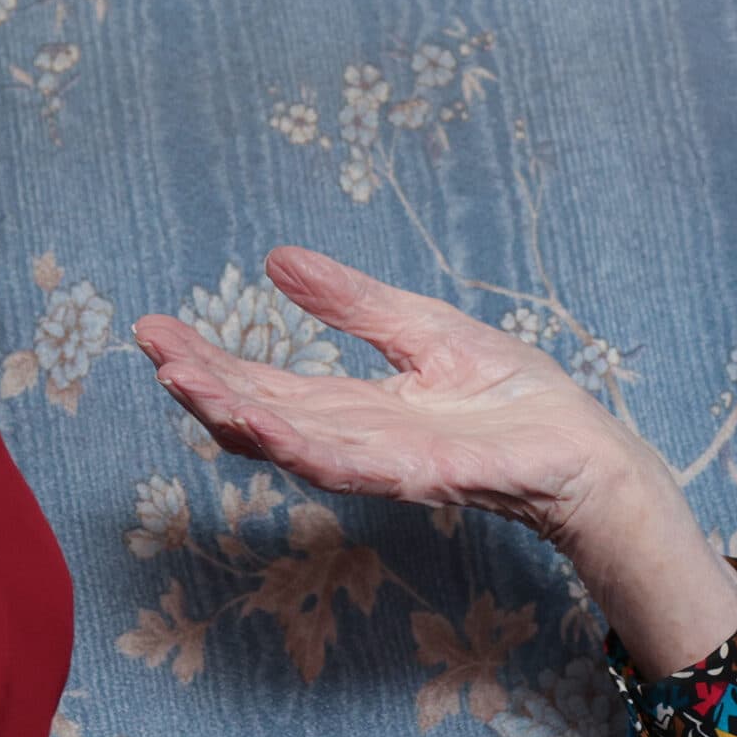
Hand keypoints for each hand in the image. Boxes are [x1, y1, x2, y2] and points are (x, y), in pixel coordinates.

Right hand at [134, 247, 736, 670]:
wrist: (584, 450)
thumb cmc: (513, 399)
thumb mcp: (422, 329)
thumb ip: (353, 303)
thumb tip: (276, 260)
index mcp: (356, 407)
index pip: (269, 386)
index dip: (212, 363)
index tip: (156, 331)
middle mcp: (360, 440)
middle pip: (266, 416)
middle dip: (206, 385)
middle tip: (152, 348)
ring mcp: (389, 463)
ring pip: (296, 445)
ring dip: (239, 418)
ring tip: (186, 384)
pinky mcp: (428, 475)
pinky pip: (358, 466)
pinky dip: (309, 450)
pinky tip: (266, 431)